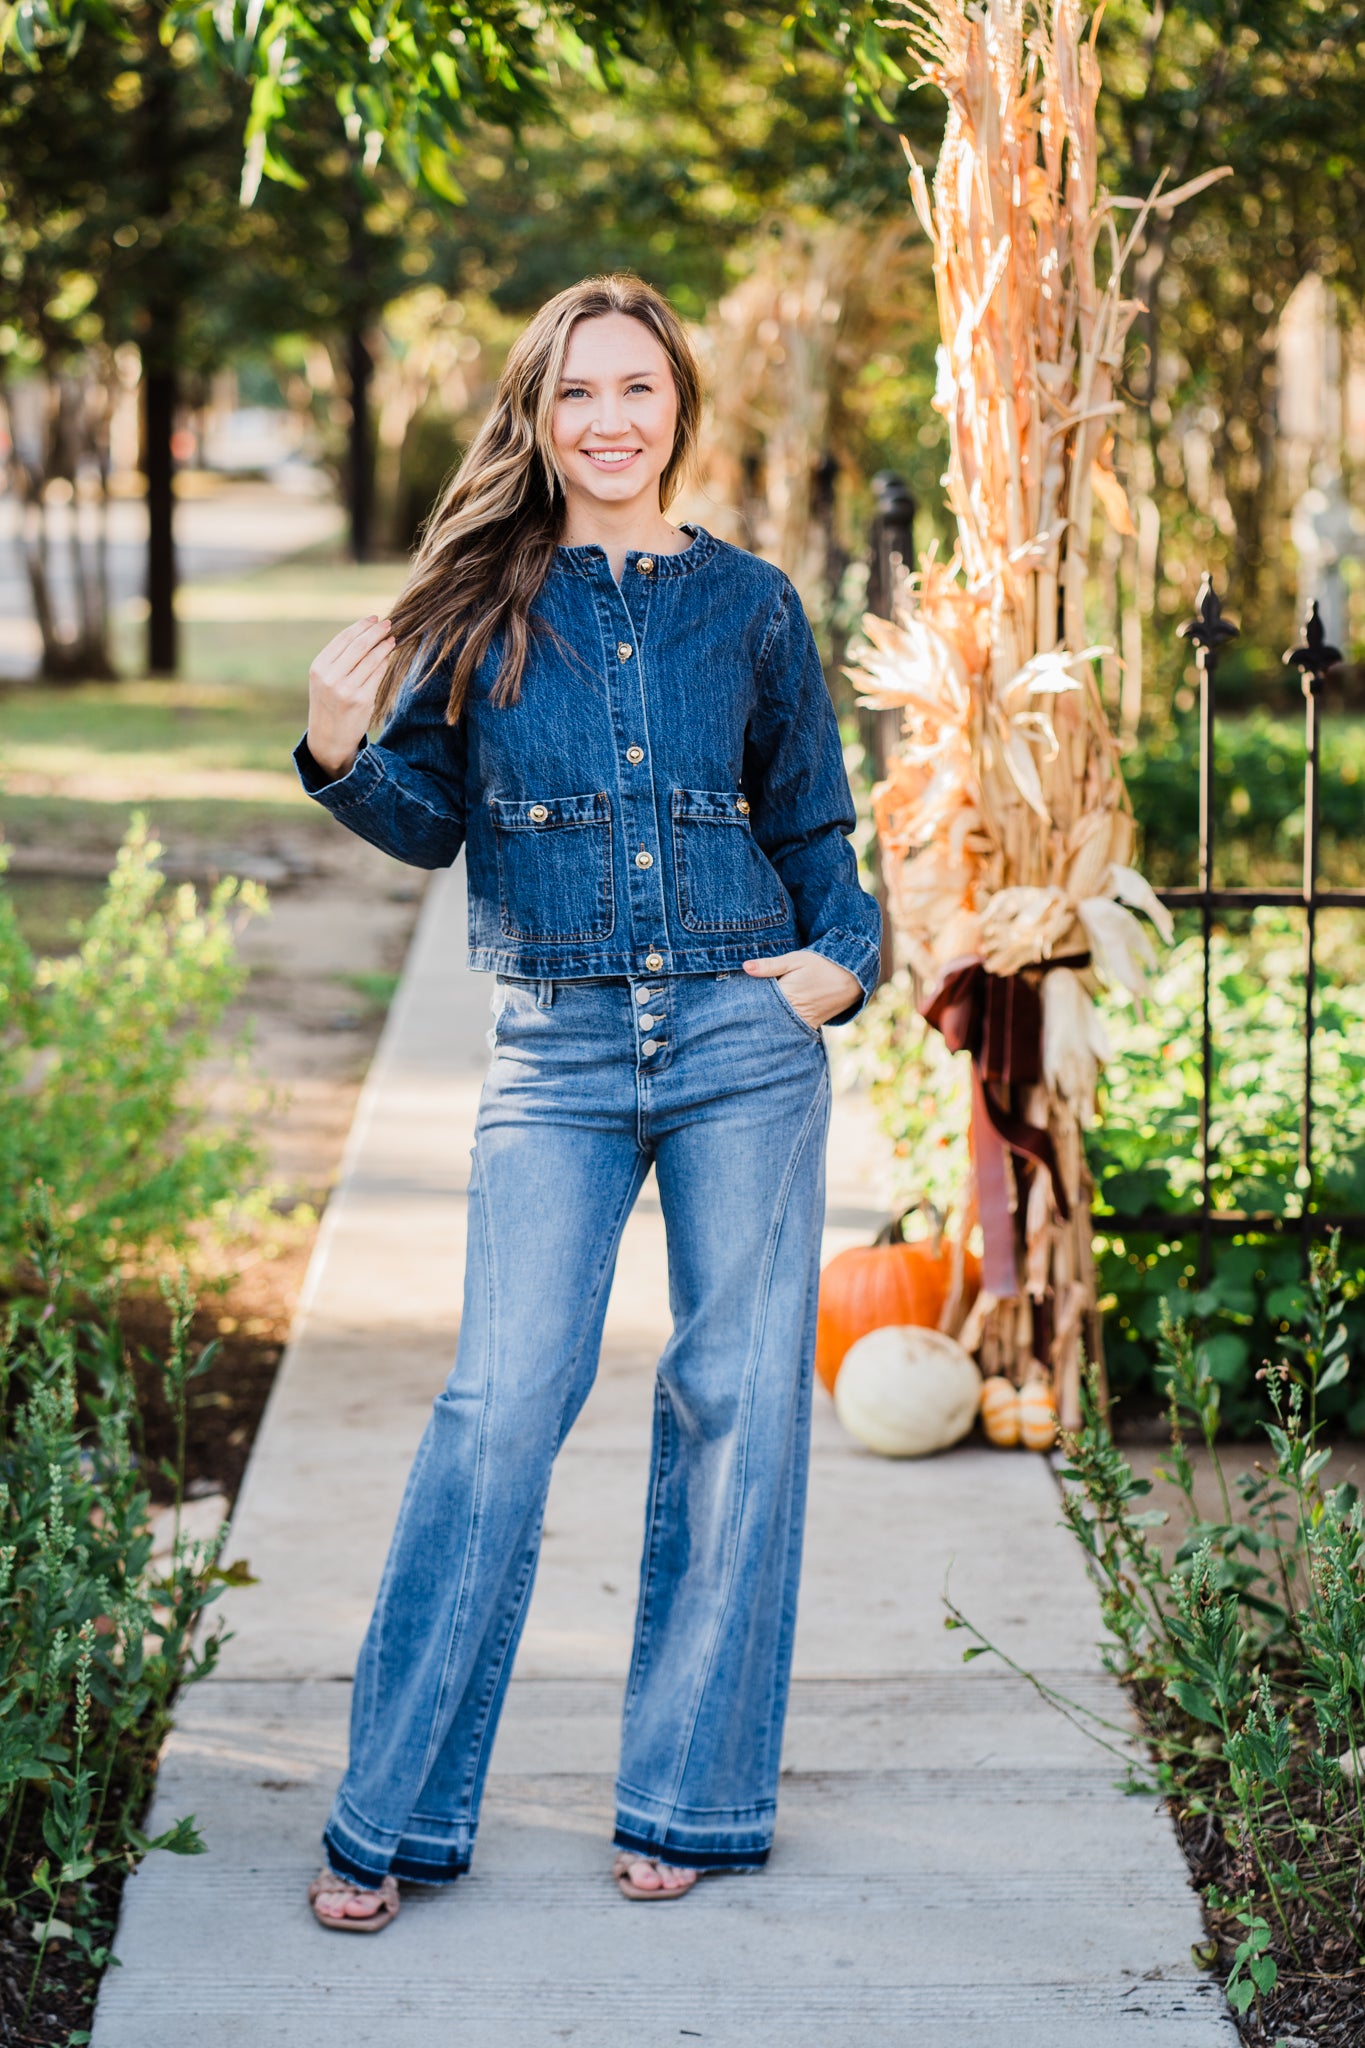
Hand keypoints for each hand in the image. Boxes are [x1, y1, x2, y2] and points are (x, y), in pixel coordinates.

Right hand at [305, 616, 395, 778]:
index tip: (373, 618)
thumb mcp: (324, 679)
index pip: (343, 638)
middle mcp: (330, 677)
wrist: (329, 738)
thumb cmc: (329, 703)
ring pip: (371, 659)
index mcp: (318, 667)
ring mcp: (346, 689)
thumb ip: (339, 658)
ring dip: (384, 645)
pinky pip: (377, 674)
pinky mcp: (361, 700)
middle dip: (376, 631)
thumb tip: (365, 632)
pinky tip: (389, 656)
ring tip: (392, 638)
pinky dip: (385, 662)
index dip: (361, 626)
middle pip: (359, 645)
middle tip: (389, 623)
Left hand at [742, 949, 862, 1028]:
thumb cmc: (822, 964)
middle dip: (750, 1018)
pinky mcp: (811, 1025)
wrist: (853, 976)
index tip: (728, 1005)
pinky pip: (790, 1029)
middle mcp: (794, 1014)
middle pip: (764, 1020)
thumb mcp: (795, 960)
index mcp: (787, 997)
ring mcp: (803, 1022)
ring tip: (744, 1024)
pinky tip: (768, 1024)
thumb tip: (745, 967)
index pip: (757, 1005)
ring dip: (764, 1023)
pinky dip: (779, 1026)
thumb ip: (769, 966)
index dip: (743, 1005)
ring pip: (776, 1027)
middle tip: (731, 1018)